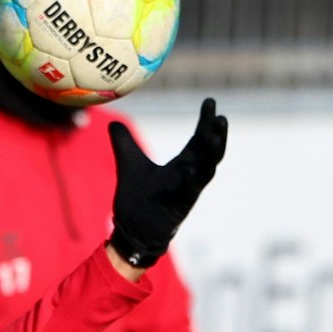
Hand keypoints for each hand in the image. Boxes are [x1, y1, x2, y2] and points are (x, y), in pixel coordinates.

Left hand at [107, 98, 228, 267]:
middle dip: (216, 133)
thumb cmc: (136, 199)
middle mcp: (189, 175)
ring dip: (213, 152)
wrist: (132, 230)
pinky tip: (192, 169)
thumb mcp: (129, 164)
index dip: (206, 121)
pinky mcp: (179, 206)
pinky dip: (192, 180)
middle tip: (220, 115)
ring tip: (217, 134)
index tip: (210, 101)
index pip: (200, 138)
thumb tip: (112, 123)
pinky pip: (189, 192)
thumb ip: (123, 142)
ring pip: (208, 170)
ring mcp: (186, 191)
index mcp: (182, 164)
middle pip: (210, 151)